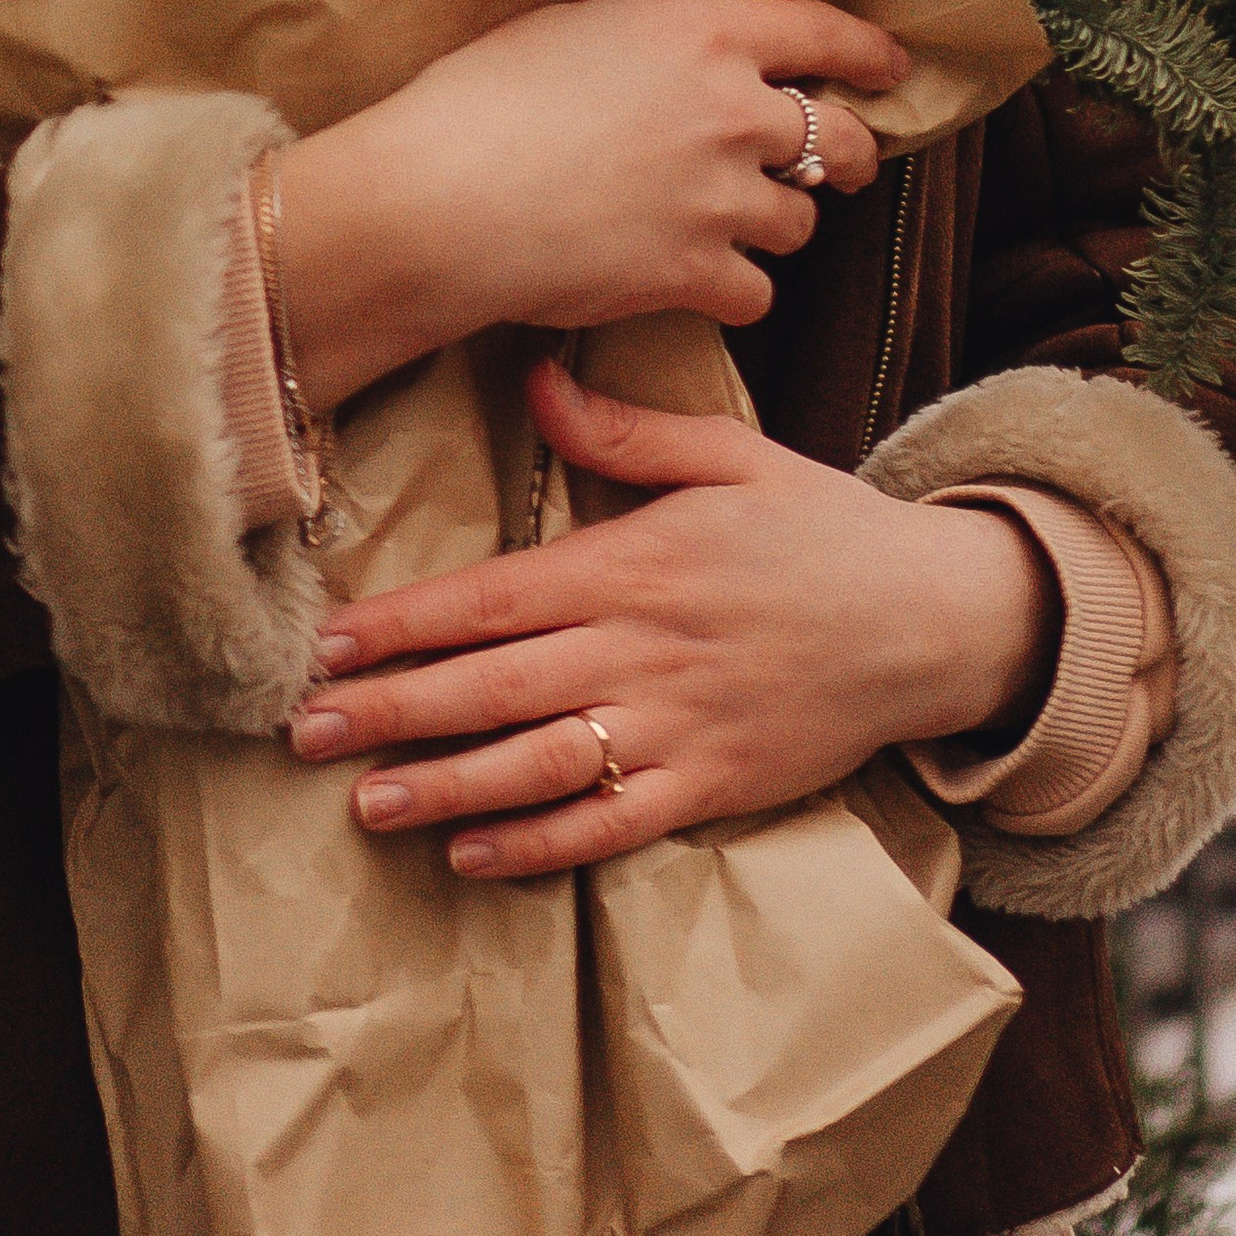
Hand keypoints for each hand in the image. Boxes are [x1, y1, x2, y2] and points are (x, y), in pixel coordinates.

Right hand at [275, 0, 906, 411]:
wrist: (444, 198)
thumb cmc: (486, 93)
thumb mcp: (572, 19)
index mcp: (706, 34)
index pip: (823, 35)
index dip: (869, 52)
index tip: (892, 67)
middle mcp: (733, 112)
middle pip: (839, 140)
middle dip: (850, 155)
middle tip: (842, 167)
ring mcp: (721, 198)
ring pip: (800, 221)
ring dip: (778, 223)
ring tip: (738, 223)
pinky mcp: (697, 275)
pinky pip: (757, 293)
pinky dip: (736, 290)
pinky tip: (701, 282)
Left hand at [285, 360, 1057, 876]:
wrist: (932, 620)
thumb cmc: (821, 530)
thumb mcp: (728, 454)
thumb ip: (624, 430)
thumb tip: (534, 383)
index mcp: (633, 564)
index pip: (492, 598)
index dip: (405, 624)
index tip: (332, 641)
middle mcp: (641, 650)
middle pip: (492, 685)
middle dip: (391, 708)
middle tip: (303, 730)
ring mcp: (675, 727)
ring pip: (536, 764)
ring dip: (443, 784)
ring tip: (364, 802)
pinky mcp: (711, 787)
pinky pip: (608, 824)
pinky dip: (536, 843)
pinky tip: (472, 852)